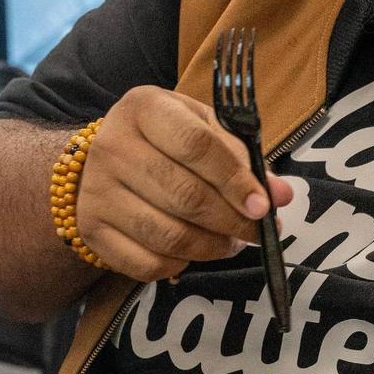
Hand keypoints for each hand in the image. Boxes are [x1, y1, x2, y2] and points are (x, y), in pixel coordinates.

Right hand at [75, 86, 292, 281]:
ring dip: (212, 247)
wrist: (98, 162)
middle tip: (257, 231)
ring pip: (169, 236)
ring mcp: (96, 191)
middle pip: (186, 196)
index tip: (264, 206)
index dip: (235, 180)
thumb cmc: (165, 141)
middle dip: (232, 221)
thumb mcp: (203, 129)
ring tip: (232, 243)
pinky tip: (193, 253)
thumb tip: (282, 194)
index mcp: (145, 108)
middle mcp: (113, 146)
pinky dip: (179, 265)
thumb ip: (243, 157)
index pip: (196, 146)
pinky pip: (147, 263)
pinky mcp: (91, 229)